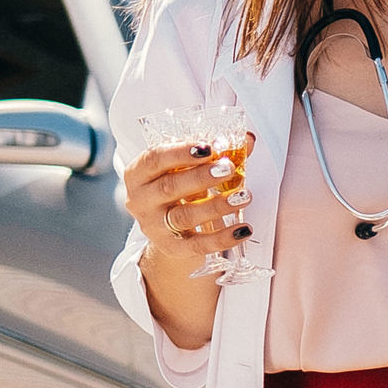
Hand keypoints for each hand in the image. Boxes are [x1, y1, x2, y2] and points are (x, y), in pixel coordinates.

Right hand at [122, 140, 253, 264]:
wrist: (169, 230)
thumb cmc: (180, 189)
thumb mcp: (188, 169)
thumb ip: (216, 153)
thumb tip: (248, 140)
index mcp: (139, 174)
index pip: (155, 159)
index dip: (181, 152)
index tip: (208, 148)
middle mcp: (140, 200)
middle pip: (170, 186)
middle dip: (202, 177)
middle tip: (228, 169)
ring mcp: (154, 226)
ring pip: (185, 216)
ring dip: (217, 205)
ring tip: (243, 196)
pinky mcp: (171, 247)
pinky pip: (198, 245)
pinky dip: (222, 238)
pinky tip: (243, 229)